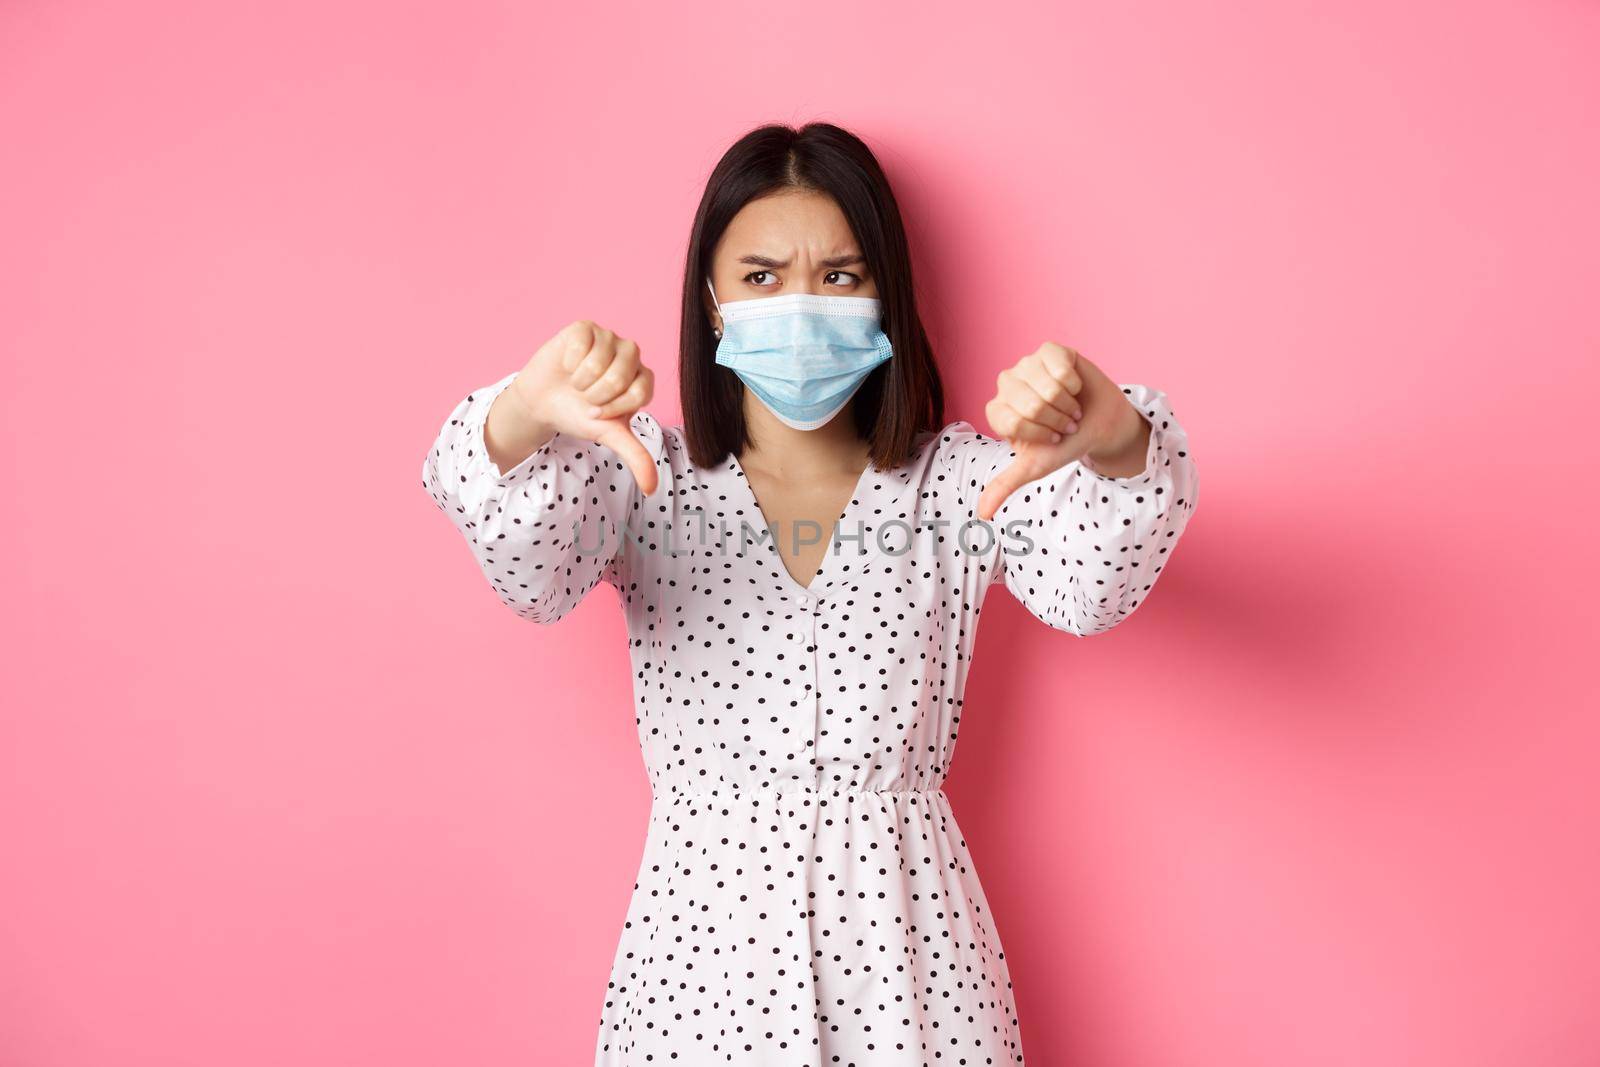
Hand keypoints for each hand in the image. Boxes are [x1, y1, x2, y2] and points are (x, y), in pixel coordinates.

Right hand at [503, 319, 658, 494]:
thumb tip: (652, 489)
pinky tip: (568, 366)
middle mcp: (631, 355)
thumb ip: (635, 456)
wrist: (544, 402)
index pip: (640, 392)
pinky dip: (570, 362)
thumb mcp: (608, 435)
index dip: (614, 407)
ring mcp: (609, 338)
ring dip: (581, 380)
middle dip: (596, 396)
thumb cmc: (579, 414)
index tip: (597, 413)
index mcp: (643, 378)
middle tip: (586, 398)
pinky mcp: (586, 327)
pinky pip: (582, 344)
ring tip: (576, 383)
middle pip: (620, 376)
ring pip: (600, 361)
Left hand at [976, 342, 1147, 520]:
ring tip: (1070, 406)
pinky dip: (1074, 381)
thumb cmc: (1065, 443)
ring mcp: (1027, 364)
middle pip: (1031, 404)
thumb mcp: (1035, 467)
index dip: (1041, 434)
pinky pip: (1060, 365)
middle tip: (1064, 422)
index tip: (1051, 437)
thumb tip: (982, 514)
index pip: (1014, 422)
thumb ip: (1005, 485)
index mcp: (997, 412)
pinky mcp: (1050, 350)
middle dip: (1057, 420)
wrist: (1099, 423)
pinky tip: (1074, 385)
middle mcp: (1006, 384)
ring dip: (1068, 402)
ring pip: (1048, 386)